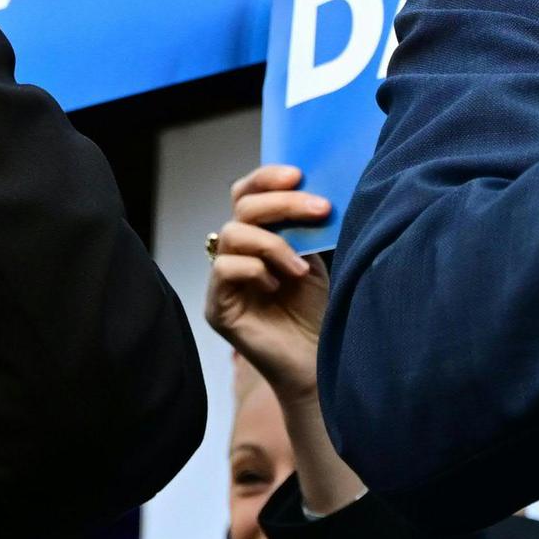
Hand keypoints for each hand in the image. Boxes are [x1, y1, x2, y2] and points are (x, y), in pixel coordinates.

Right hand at [203, 165, 333, 399]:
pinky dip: (255, 269)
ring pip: (233, 234)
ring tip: (301, 269)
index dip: (267, 178)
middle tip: (320, 209)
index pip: (247, 193)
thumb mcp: (317, 258)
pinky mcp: (217, 307)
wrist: (319, 364)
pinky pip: (224, 269)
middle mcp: (236, 253)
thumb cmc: (319, 313)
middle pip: (243, 207)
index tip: (299, 174)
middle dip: (283, 203)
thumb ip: (307, 226)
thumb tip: (315, 188)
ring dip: (274, 244)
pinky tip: (278, 286)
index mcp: (258, 237)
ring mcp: (223, 280)